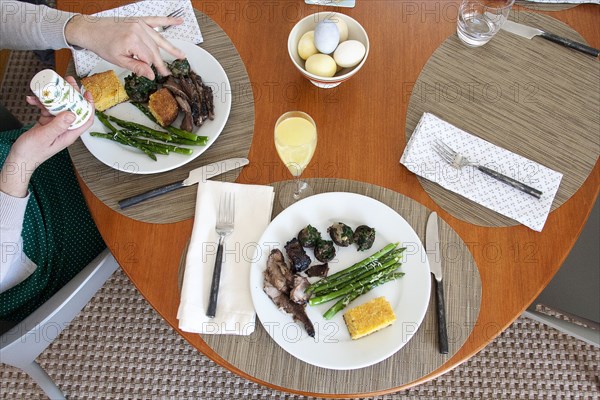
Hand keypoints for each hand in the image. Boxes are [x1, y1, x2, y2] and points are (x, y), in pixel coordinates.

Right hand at [0, 77, 93, 197]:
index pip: (86, 119)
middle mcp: (65, 129)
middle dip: (71, 94)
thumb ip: (58, 125)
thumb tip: (72, 114)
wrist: (19, 158)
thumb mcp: (45, 136)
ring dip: (52, 98)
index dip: (88, 105)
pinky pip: (47, 110)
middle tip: (67, 82)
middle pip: (73, 109)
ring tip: (45, 89)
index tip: (87, 93)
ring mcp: (55, 126)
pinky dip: (40, 104)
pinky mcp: (46, 124)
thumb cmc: (32, 152)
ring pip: (59, 107)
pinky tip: (32, 100)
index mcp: (69, 134)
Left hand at [65, 15, 185, 79]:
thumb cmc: (102, 44)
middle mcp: (138, 30)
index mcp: (132, 41)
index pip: (149, 58)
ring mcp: (139, 24)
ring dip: (171, 47)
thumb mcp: (118, 60)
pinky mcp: (139, 20)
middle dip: (160, 62)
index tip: (153, 74)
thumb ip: (137, 67)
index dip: (150, 67)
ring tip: (181, 55)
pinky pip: (156, 20)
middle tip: (166, 72)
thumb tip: (151, 75)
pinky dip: (168, 20)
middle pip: (155, 50)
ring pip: (159, 39)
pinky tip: (179, 21)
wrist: (91, 30)